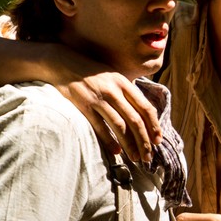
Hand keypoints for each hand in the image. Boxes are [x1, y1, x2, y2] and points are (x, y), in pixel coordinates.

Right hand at [50, 47, 161, 163]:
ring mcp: (98, 98)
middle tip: (148, 157)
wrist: (62, 63)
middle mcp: (114, 90)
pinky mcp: (84, 105)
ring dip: (129, 144)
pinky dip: (109, 141)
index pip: (145, 108)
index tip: (158, 140)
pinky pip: (99, 127)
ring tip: (134, 157)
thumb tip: (143, 114)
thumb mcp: (113, 77)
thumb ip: (127, 93)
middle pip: (135, 120)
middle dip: (144, 141)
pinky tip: (116, 152)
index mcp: (124, 83)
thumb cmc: (91, 73)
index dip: (154, 126)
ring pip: (119, 125)